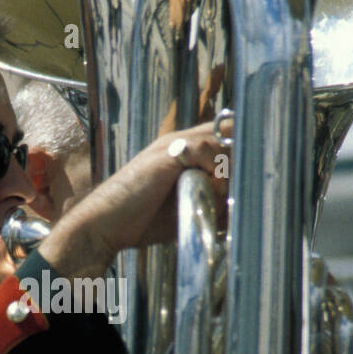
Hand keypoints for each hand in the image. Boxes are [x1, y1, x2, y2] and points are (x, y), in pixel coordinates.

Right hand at [39, 121, 229, 280]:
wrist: (103, 225)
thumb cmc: (140, 222)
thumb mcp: (185, 211)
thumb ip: (212, 203)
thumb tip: (240, 208)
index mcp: (182, 152)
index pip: (224, 133)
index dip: (241, 150)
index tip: (249, 176)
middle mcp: (179, 141)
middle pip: (229, 128)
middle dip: (241, 158)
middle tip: (238, 188)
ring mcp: (173, 144)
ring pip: (223, 141)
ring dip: (229, 170)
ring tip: (219, 196)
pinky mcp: (169, 154)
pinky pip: (208, 151)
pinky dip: (215, 174)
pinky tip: (205, 193)